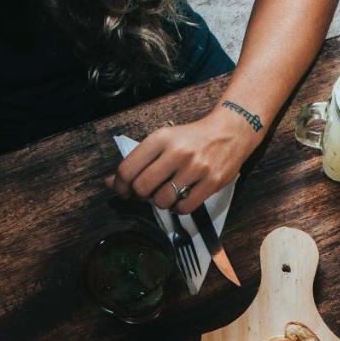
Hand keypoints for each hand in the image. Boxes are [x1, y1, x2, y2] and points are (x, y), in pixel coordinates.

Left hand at [106, 107, 258, 213]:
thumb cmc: (191, 139)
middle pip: (142, 188)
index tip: (123, 191)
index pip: (128, 169)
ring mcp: (196, 168)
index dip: (120, 186)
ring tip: (167, 193)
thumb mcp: (163, 141)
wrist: (229, 132)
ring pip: (163, 200)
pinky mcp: (212, 182)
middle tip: (148, 192)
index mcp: (160, 138)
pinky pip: (184, 208)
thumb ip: (138, 161)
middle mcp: (177, 152)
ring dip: (161, 202)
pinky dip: (178, 208)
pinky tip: (181, 199)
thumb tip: (110, 183)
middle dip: (141, 195)